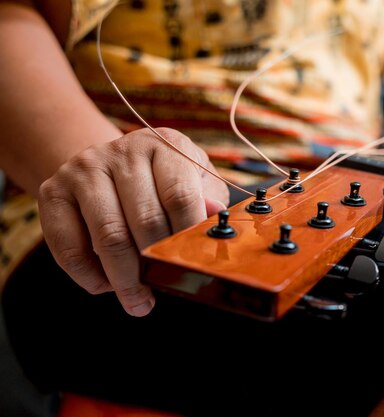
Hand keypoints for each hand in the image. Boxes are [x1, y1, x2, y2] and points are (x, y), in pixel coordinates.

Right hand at [38, 128, 228, 316]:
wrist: (107, 165)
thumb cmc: (161, 180)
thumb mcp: (193, 180)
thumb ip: (205, 199)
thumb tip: (213, 213)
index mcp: (164, 146)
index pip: (180, 197)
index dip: (187, 238)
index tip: (193, 266)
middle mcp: (122, 152)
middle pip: (145, 220)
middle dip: (157, 264)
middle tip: (165, 288)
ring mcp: (84, 170)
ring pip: (109, 237)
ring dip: (125, 279)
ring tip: (138, 300)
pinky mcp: (53, 192)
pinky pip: (69, 248)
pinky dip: (90, 276)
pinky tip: (107, 285)